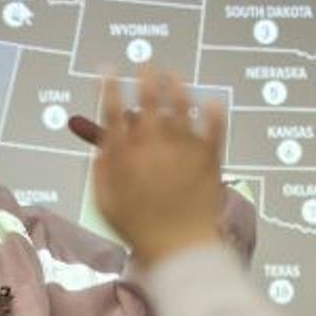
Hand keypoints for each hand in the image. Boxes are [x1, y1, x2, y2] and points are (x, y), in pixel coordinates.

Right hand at [88, 68, 226, 266]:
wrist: (178, 248)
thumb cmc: (138, 228)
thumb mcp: (106, 201)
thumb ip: (101, 169)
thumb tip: (102, 143)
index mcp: (124, 153)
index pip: (113, 110)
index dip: (109, 86)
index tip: (108, 70)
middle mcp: (153, 143)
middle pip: (149, 99)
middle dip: (146, 78)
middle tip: (147, 67)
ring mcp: (183, 147)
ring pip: (182, 105)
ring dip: (177, 86)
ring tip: (175, 76)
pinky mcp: (208, 156)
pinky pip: (214, 126)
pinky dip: (213, 112)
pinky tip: (212, 102)